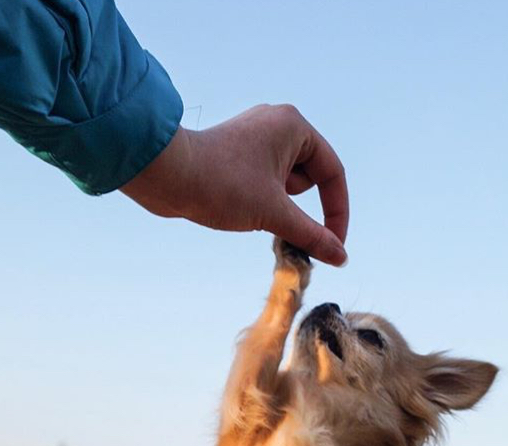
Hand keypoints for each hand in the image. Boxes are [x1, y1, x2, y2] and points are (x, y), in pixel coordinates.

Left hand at [120, 105, 348, 265]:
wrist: (166, 176)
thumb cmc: (221, 186)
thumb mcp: (274, 214)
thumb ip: (312, 235)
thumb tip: (341, 257)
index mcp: (294, 127)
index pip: (332, 173)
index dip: (337, 214)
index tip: (333, 247)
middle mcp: (278, 125)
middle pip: (310, 179)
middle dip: (299, 208)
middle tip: (277, 224)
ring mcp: (255, 138)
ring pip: (286, 184)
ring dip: (279, 208)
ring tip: (252, 213)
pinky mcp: (237, 154)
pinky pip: (265, 182)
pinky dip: (263, 202)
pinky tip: (242, 212)